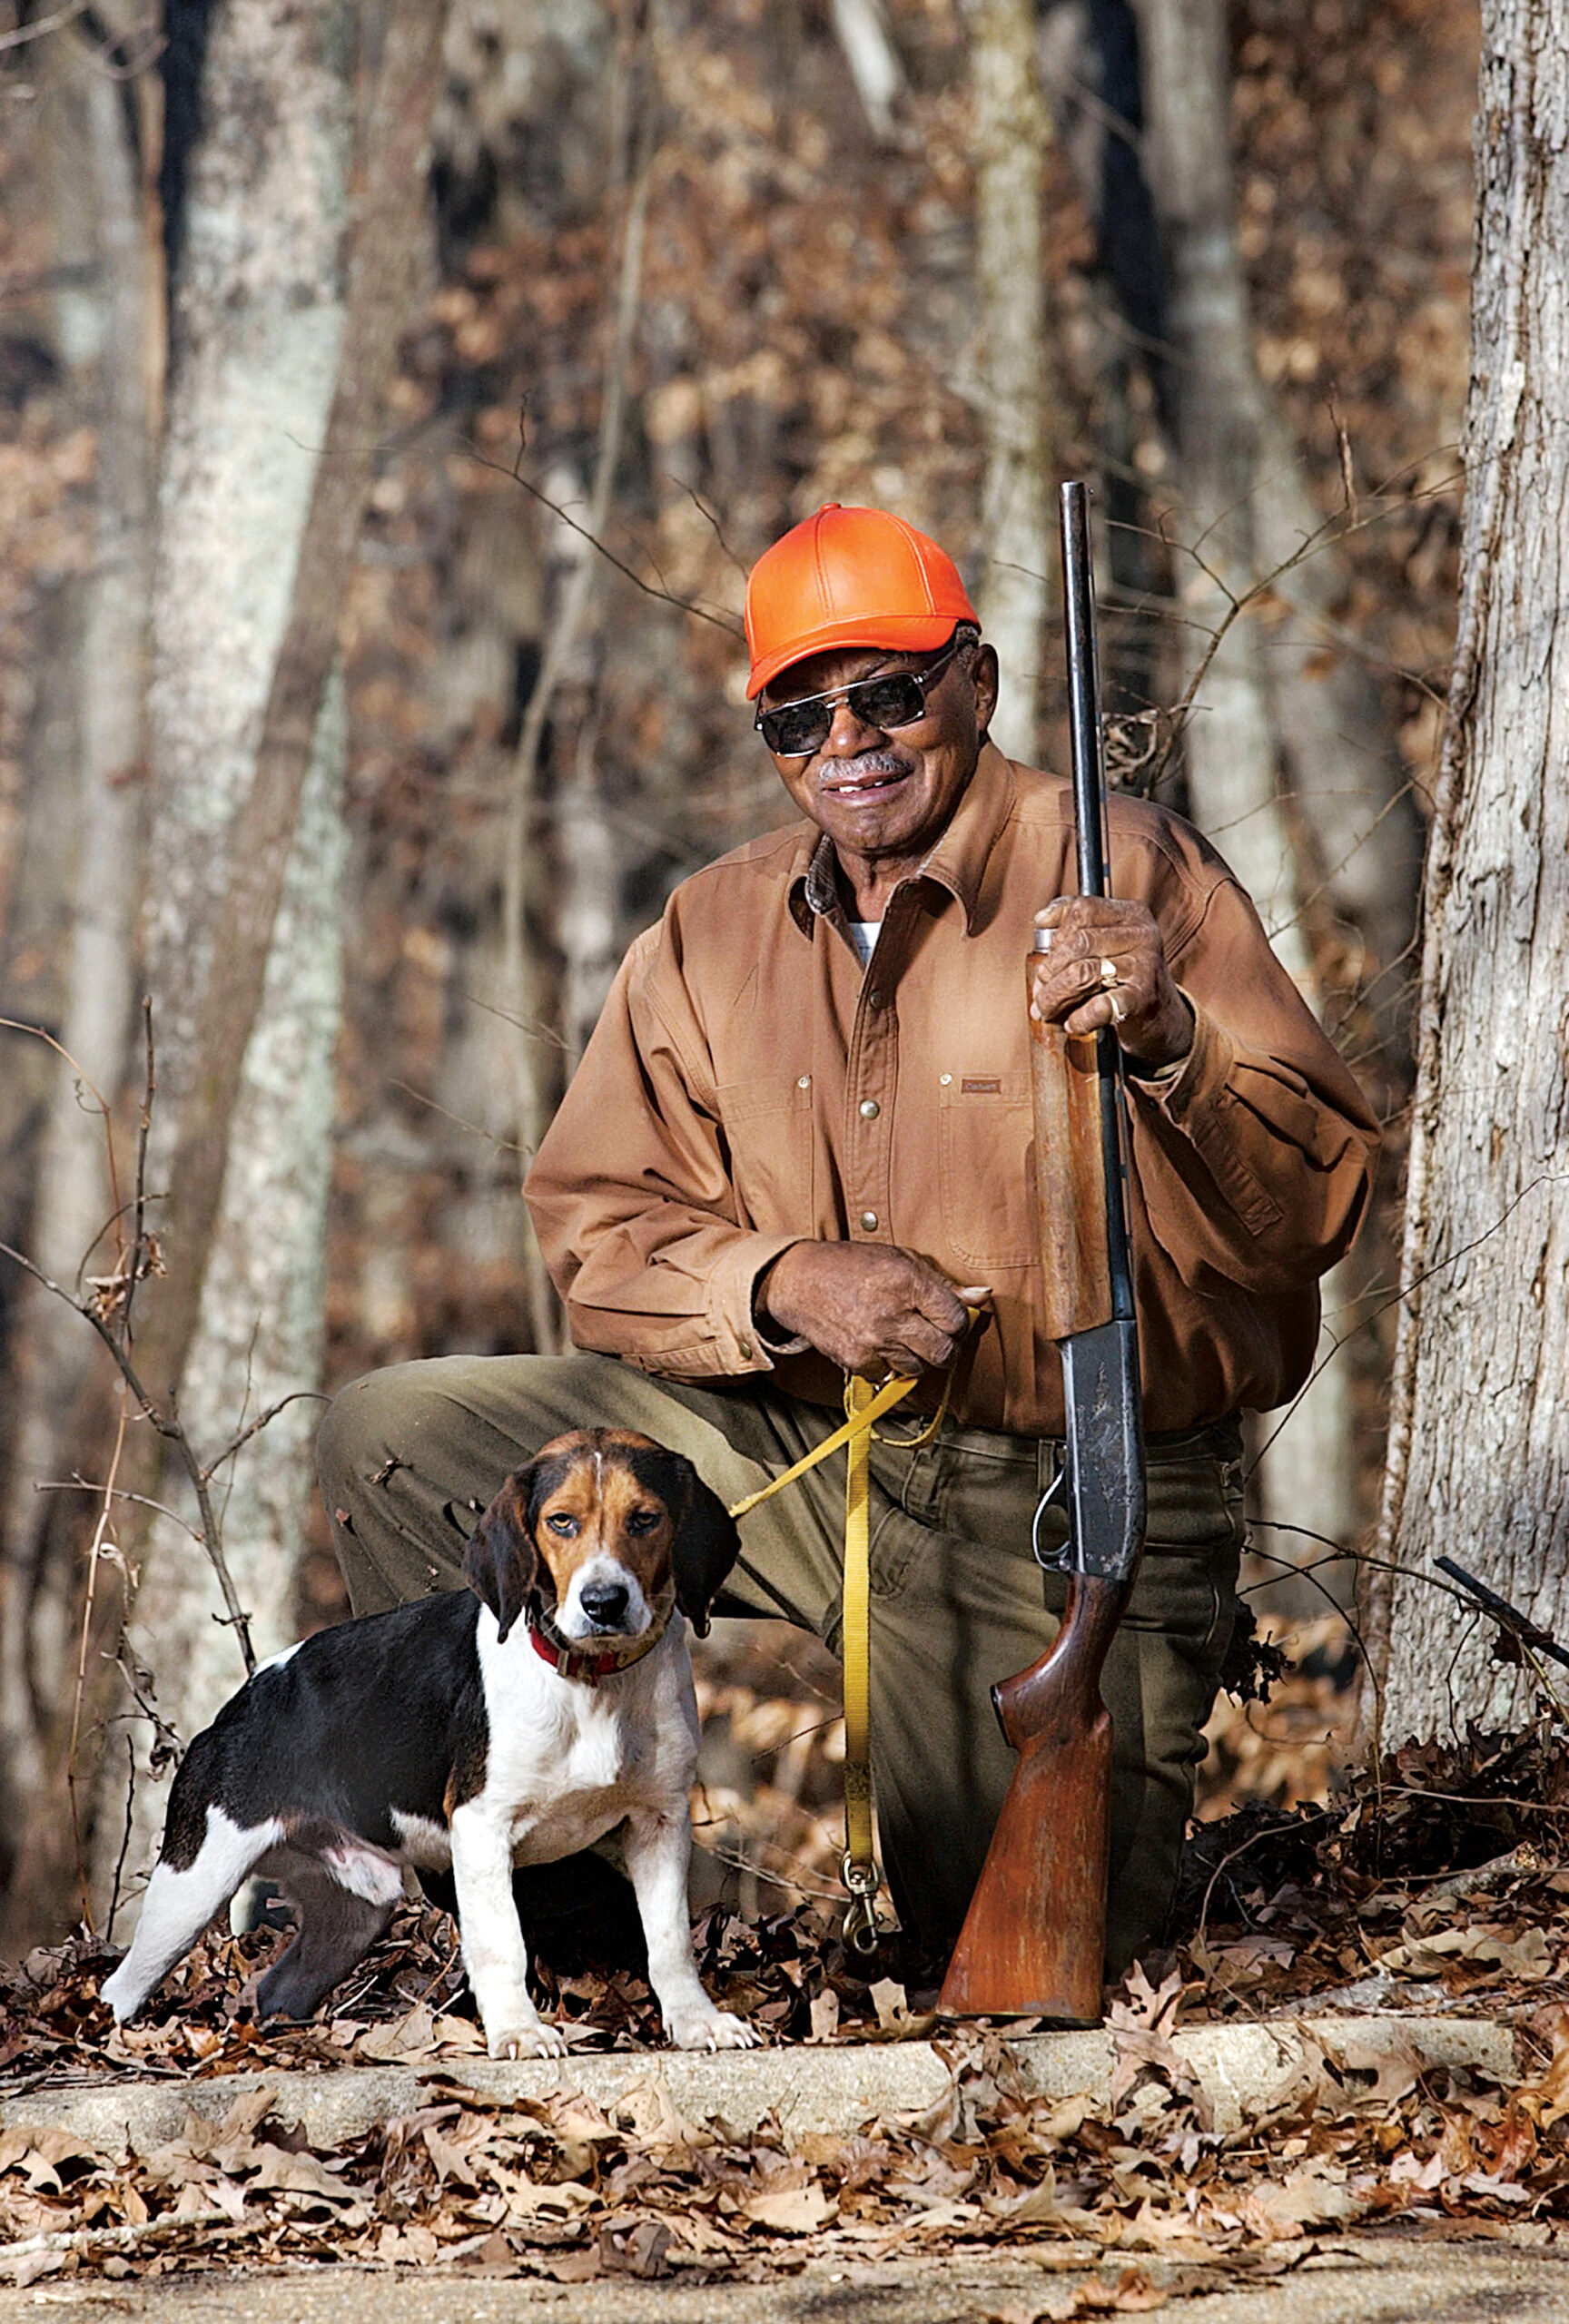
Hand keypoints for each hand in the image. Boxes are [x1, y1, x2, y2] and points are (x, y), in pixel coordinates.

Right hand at [756, 1243, 987, 1377]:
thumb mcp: (901, 1260)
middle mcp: (892, 1315)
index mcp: (908, 1283)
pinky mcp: (856, 1361)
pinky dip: (887, 1365)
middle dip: (945, 1347)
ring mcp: (874, 1341)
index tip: (948, 1320)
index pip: (956, 1320)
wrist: (800, 1281)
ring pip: (919, 1369)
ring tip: (903, 1338)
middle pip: (944, 1352)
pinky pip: (888, 1375)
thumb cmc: (851, 1265)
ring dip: (917, 1358)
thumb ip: (943, 1283)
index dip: (957, 1323)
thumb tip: (982, 1296)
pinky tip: (878, 1344)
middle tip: (934, 1337)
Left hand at [1030, 897, 1192, 1072]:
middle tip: (1039, 993)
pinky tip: (1072, 1024)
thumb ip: (1076, 926)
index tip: (1044, 956)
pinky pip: (1100, 1006)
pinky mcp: (1144, 998)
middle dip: (1049, 971)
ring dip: (1055, 997)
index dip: (1057, 933)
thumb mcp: (1107, 943)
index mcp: (1131, 914)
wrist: (1162, 1015)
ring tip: (1045, 1012)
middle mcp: (1141, 934)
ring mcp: (1144, 965)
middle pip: (1079, 943)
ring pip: (1083, 973)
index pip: (1084, 909)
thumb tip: (1041, 921)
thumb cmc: (1123, 976)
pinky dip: (1080, 1018)